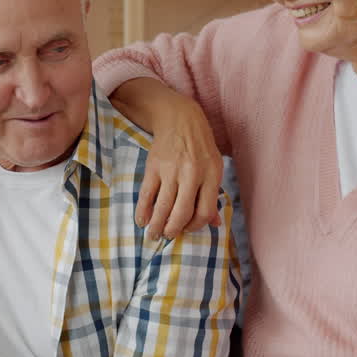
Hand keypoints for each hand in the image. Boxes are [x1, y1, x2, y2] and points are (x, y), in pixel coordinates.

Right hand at [134, 93, 222, 240]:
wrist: (180, 119)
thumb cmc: (200, 147)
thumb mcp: (214, 168)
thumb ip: (213, 196)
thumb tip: (215, 224)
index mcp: (211, 176)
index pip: (205, 211)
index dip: (195, 226)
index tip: (187, 229)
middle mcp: (192, 174)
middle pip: (182, 211)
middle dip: (173, 229)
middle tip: (167, 237)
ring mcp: (171, 170)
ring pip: (163, 206)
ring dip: (157, 225)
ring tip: (153, 235)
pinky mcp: (154, 166)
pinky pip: (147, 193)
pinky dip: (143, 210)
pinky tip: (141, 220)